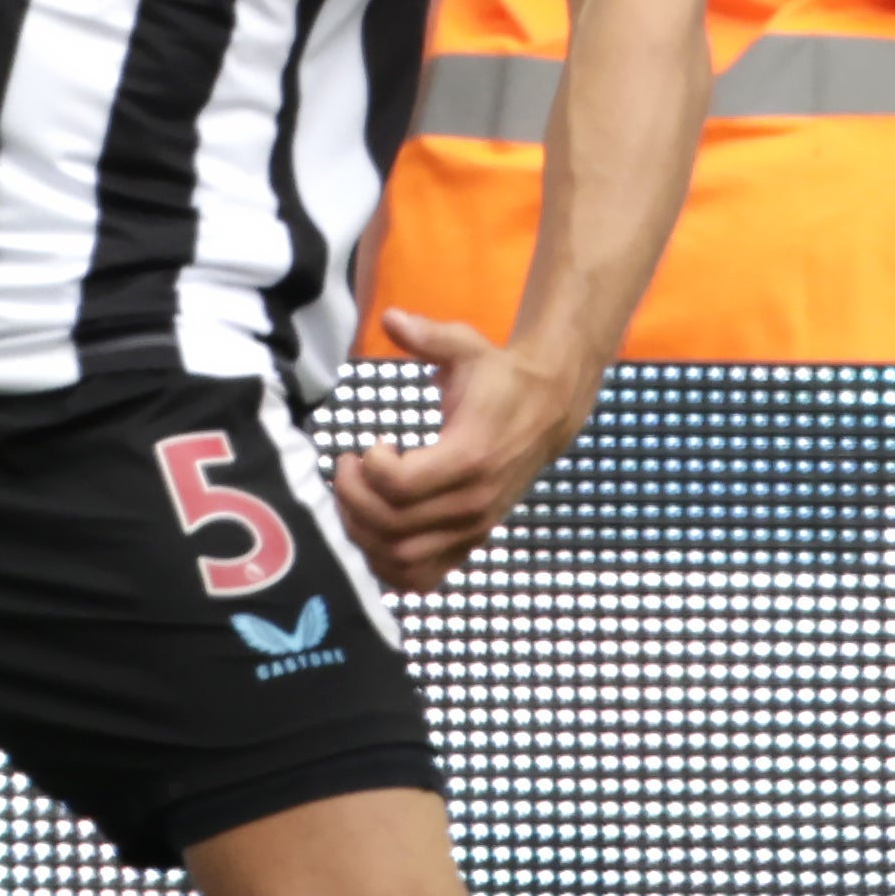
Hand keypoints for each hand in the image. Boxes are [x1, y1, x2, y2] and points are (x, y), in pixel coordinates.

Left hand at [337, 314, 595, 587]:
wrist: (548, 410)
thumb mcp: (466, 347)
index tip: (372, 443)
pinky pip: (421, 577)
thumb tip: (390, 318)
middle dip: (354, 499)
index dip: (371, 469)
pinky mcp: (470, 542)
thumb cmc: (498, 378)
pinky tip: (372, 533)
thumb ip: (428, 336)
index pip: (401, 486)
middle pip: (393, 526)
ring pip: (401, 558)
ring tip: (353, 499)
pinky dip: (388, 567)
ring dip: (363, 534)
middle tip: (346, 468)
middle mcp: (473, 502)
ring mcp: (472, 528)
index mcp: (470, 456)